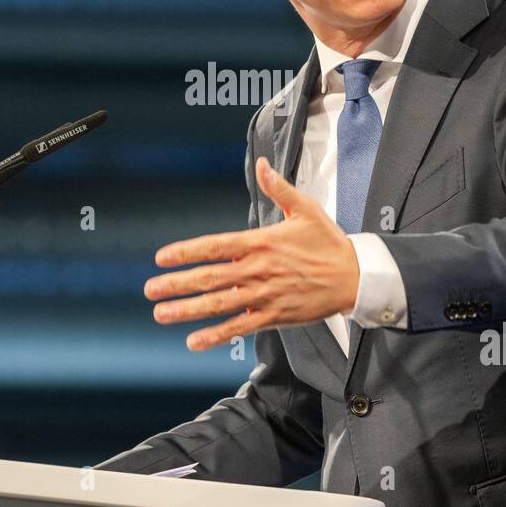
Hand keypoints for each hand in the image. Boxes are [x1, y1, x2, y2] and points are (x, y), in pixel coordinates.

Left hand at [144, 156, 360, 350]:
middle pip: (210, 277)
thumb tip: (261, 165)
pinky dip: (216, 335)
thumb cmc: (328, 243)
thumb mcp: (305, 209)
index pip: (215, 246)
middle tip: (150, 289)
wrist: (355, 277)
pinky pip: (240, 327)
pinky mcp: (274, 315)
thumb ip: (278, 188)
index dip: (186, 252)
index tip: (162, 257)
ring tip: (161, 314)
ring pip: (219, 304)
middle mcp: (258, 269)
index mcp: (261, 242)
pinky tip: (194, 341)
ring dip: (188, 310)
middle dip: (177, 283)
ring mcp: (265, 295)